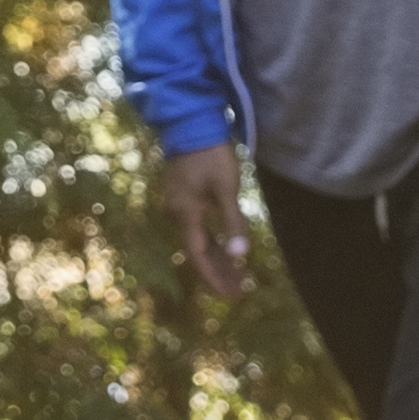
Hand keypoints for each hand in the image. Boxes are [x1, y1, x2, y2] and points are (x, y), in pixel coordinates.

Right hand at [161, 141, 252, 297]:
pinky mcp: (184, 196)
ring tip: (239, 274)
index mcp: (185, 215)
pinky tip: (227, 247)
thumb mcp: (226, 188)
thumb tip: (241, 256)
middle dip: (219, 273)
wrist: (191, 122)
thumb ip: (233, 222)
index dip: (215, 279)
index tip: (231, 297)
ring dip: (218, 258)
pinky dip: (213, 241)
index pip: (199, 258)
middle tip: (241, 290)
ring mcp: (179, 205)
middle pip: (199, 253)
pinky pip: (198, 228)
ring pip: (199, 241)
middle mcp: (177, 214)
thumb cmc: (211, 155)